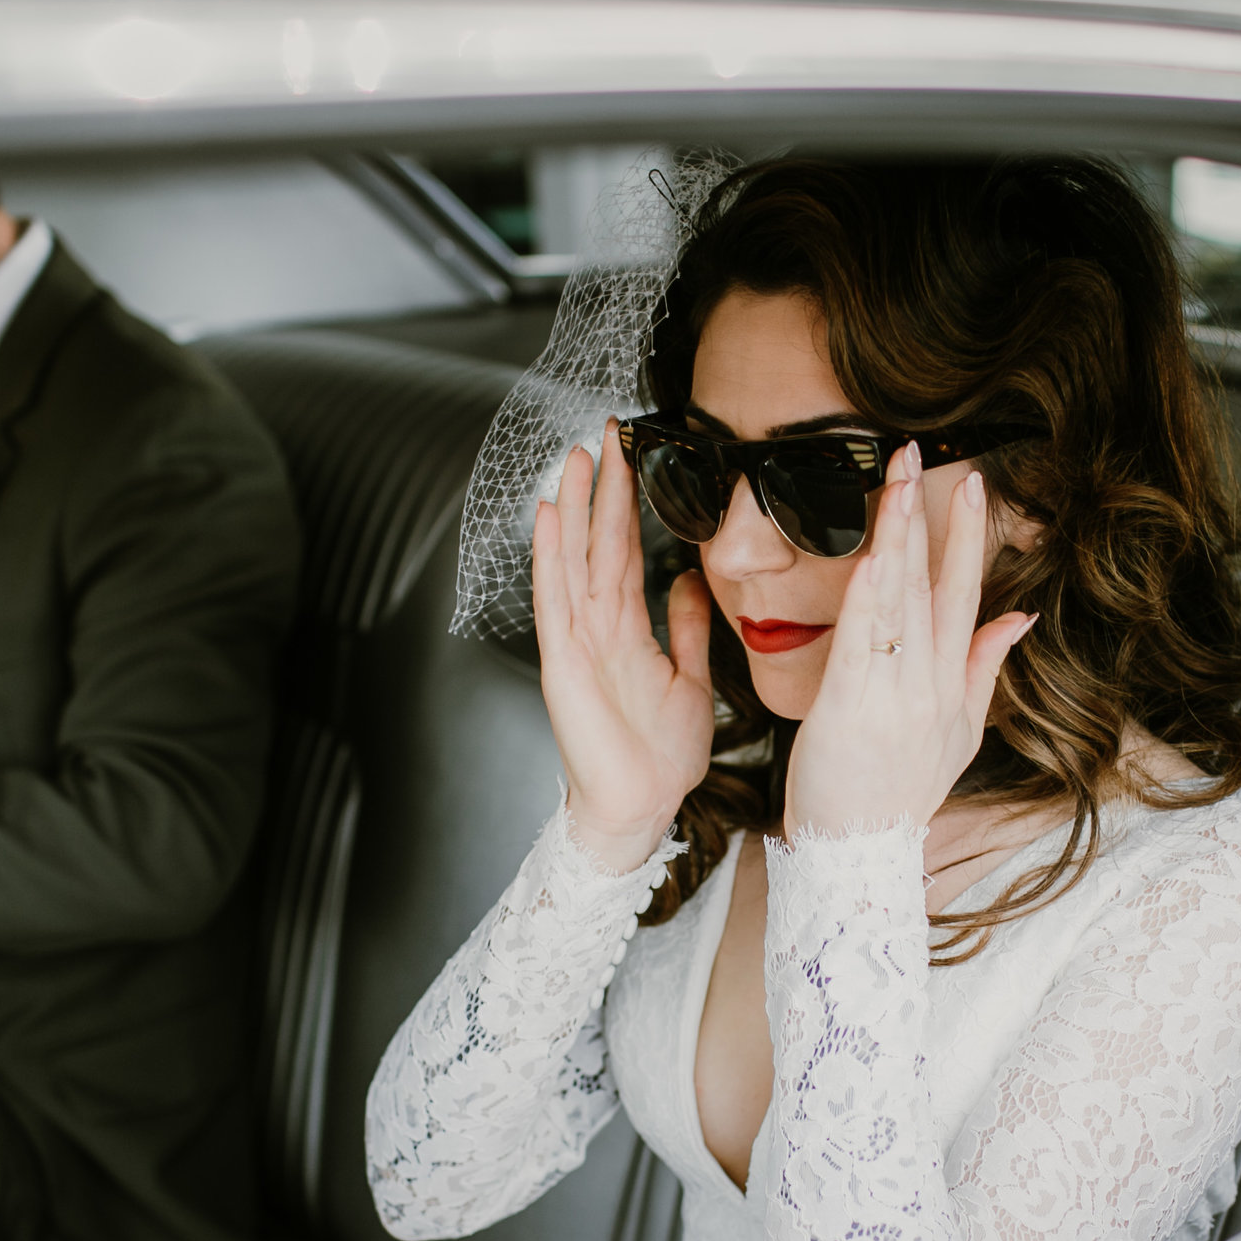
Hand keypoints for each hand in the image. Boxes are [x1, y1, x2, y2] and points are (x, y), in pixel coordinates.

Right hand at [531, 419, 715, 872]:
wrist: (642, 809)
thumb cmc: (659, 758)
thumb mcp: (691, 681)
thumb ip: (688, 631)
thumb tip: (689, 584)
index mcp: (628, 630)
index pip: (628, 552)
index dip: (630, 504)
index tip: (634, 456)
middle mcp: (597, 627)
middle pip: (599, 543)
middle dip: (602, 487)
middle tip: (606, 431)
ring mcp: (577, 641)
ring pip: (574, 559)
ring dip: (572, 506)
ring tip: (575, 455)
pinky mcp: (562, 661)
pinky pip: (555, 597)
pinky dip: (550, 555)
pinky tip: (548, 515)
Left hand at [785, 444, 1034, 837]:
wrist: (859, 856)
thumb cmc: (897, 794)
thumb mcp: (960, 735)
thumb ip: (985, 668)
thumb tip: (1018, 615)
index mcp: (954, 687)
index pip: (967, 597)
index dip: (971, 539)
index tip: (976, 487)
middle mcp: (930, 686)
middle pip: (934, 586)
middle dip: (929, 516)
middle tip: (917, 455)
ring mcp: (894, 697)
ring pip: (899, 603)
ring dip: (898, 537)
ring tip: (896, 483)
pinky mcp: (850, 709)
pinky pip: (863, 643)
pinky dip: (870, 598)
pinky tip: (874, 555)